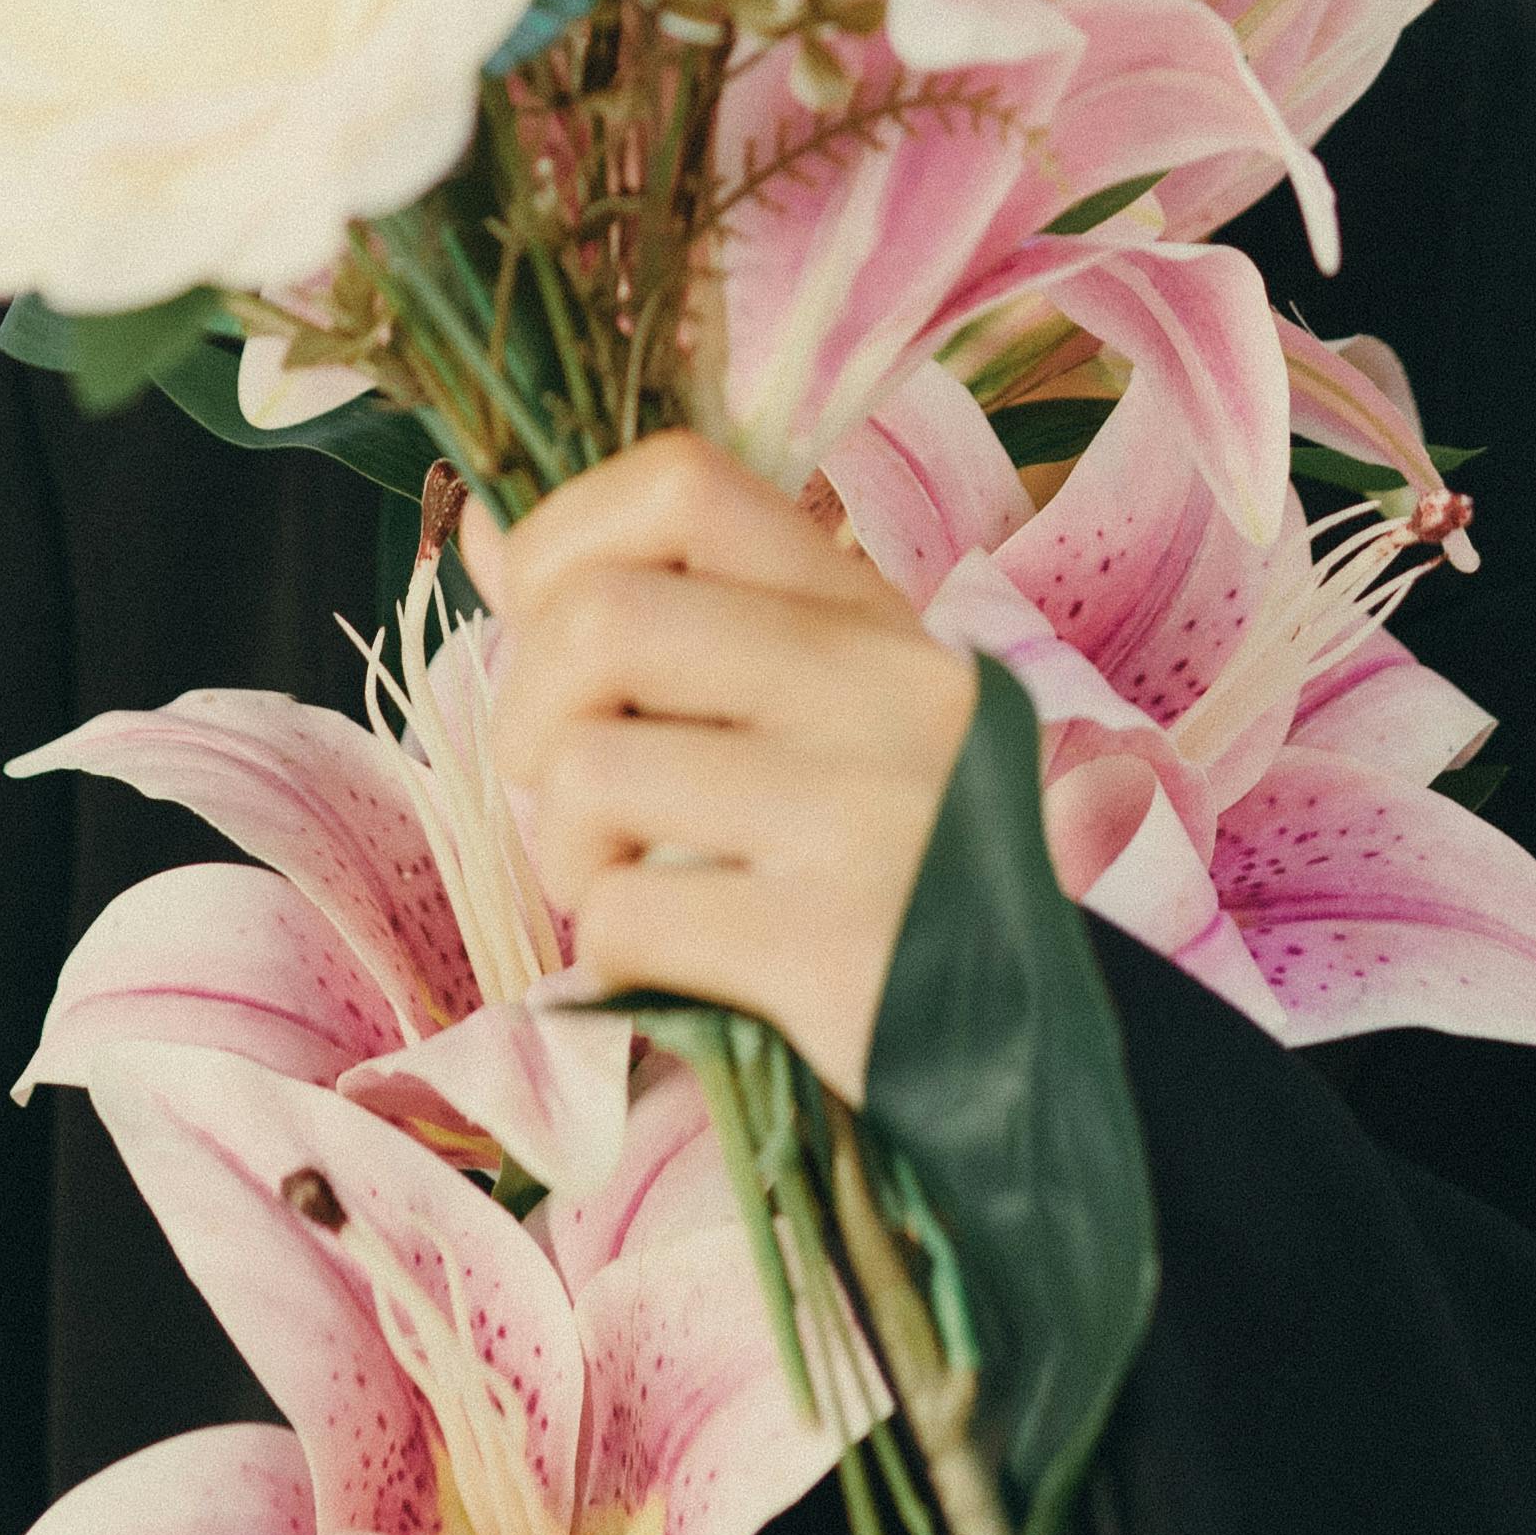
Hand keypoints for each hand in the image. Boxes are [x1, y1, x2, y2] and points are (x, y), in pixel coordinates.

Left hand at [463, 434, 979, 1106]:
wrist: (1052, 1051)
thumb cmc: (903, 866)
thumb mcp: (830, 709)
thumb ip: (681, 621)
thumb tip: (482, 534)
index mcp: (874, 616)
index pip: (682, 483)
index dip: (560, 537)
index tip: (542, 622)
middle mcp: (881, 690)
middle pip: (602, 618)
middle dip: (526, 708)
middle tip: (560, 782)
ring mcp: (862, 817)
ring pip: (591, 770)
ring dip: (565, 849)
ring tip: (622, 882)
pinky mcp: (833, 951)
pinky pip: (627, 915)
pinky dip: (611, 952)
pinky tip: (673, 965)